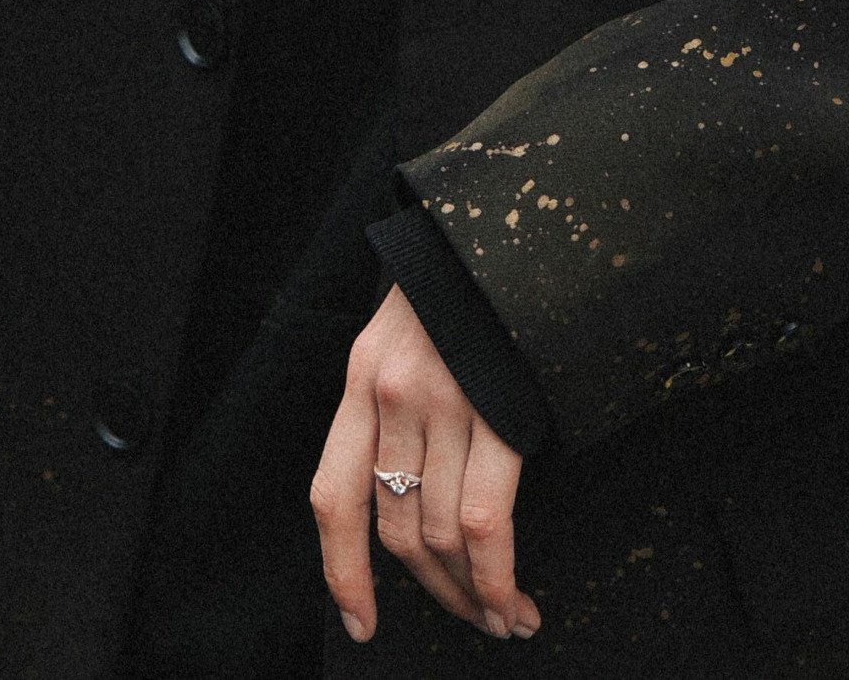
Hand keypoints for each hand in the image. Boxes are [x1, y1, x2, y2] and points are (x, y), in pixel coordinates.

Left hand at [310, 285, 541, 644]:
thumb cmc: (464, 285)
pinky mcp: (496, 409)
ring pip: (442, 534)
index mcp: (362, 376)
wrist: (507, 225)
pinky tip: (514, 599)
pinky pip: (486, 521)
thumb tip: (414, 499)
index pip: (334, 495)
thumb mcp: (406, 336)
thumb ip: (397, 407)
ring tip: (503, 617)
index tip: (360, 622)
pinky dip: (497, 576)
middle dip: (434, 589)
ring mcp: (443, 401)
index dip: (342, 571)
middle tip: (471, 620)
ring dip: (473, 593)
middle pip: (397, 526)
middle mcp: (391, 393)